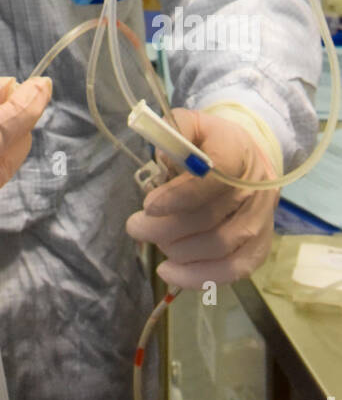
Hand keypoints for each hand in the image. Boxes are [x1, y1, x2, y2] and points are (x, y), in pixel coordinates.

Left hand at [125, 108, 277, 287]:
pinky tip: (171, 273)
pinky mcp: (261, 244)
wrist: (248, 157)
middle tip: (136, 227)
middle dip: (166, 228)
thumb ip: (175, 129)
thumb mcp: (191, 123)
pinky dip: (201, 277)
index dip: (180, 196)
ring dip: (180, 252)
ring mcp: (262, 219)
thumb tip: (162, 156)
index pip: (215, 179)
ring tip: (154, 243)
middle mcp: (256, 189)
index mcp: (238, 152)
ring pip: (221, 247)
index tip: (148, 204)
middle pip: (212, 219)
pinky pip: (235, 269)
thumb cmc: (211, 142)